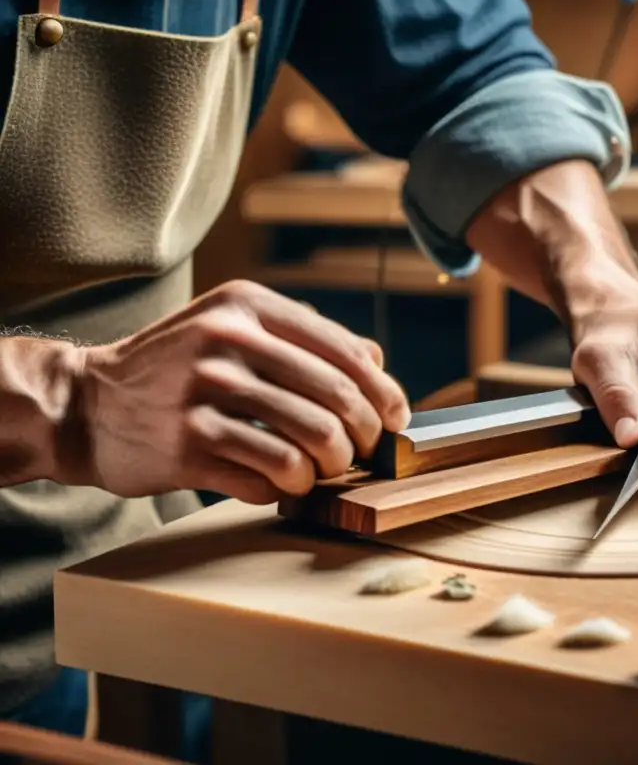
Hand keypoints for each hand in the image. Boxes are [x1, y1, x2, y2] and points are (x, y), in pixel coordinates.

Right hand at [65, 281, 409, 503]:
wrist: (85, 404)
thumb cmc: (175, 369)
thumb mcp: (232, 327)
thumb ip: (303, 338)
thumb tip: (376, 362)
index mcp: (248, 307)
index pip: (347, 353)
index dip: (385, 393)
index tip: (395, 420)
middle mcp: (228, 342)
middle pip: (338, 399)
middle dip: (364, 436)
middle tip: (361, 452)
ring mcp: (205, 393)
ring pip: (312, 441)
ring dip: (329, 467)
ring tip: (319, 471)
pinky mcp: (188, 446)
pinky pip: (270, 475)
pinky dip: (288, 487)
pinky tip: (279, 483)